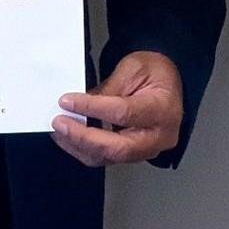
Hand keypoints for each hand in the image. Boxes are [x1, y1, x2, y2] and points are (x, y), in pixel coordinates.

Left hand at [53, 51, 182, 165]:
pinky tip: (71, 138)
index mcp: (162, 108)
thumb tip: (79, 104)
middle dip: (83, 137)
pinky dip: (86, 149)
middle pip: (117, 147)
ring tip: (60, 130)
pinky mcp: (135, 155)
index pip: (123, 113)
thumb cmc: (154, 73)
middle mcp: (159, 136)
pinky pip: (108, 158)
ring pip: (110, 158)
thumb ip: (108, 89)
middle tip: (60, 123)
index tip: (68, 101)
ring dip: (80, 146)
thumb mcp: (132, 69)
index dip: (92, 108)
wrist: (168, 82)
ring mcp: (148, 149)